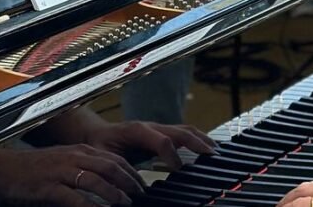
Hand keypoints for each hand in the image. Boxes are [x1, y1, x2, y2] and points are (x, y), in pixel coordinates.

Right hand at [0, 145, 144, 205]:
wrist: (2, 169)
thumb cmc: (33, 167)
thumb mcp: (64, 160)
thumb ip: (84, 166)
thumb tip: (106, 180)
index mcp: (80, 150)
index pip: (114, 159)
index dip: (131, 172)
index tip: (142, 185)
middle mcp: (74, 157)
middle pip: (110, 168)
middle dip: (129, 182)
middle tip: (140, 196)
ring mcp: (61, 171)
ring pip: (95, 181)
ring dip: (113, 193)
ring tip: (125, 204)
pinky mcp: (48, 187)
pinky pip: (73, 198)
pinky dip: (89, 206)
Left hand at [81, 119, 214, 170]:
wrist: (96, 132)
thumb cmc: (99, 146)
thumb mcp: (104, 158)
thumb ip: (118, 169)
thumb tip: (131, 186)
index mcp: (138, 130)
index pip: (163, 140)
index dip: (173, 155)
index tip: (179, 170)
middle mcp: (151, 126)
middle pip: (181, 131)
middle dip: (198, 143)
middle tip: (213, 155)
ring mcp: (158, 127)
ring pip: (186, 129)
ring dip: (202, 139)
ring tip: (216, 151)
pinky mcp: (162, 132)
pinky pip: (184, 132)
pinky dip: (198, 138)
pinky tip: (207, 147)